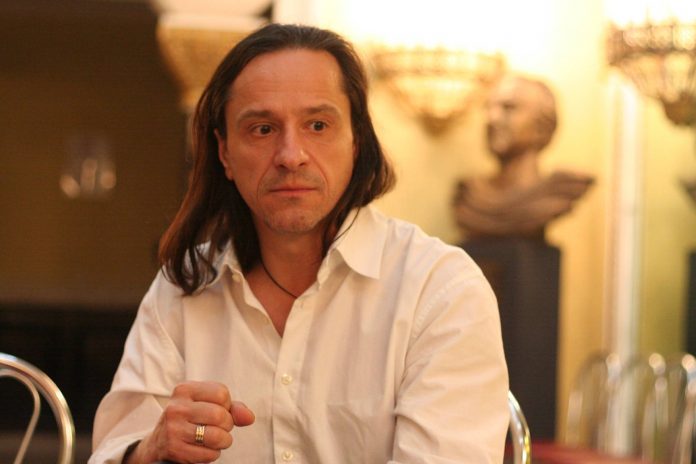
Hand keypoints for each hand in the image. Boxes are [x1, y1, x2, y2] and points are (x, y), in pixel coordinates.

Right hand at [125, 381, 254, 463]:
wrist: (158, 443)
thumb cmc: (189, 420)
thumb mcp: (207, 405)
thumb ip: (232, 408)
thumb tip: (249, 417)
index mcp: (185, 389)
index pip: (222, 393)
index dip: (226, 405)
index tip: (217, 410)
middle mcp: (177, 407)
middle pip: (220, 415)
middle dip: (227, 425)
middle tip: (218, 428)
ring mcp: (173, 428)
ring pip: (217, 436)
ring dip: (223, 441)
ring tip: (215, 440)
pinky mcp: (174, 449)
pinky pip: (209, 454)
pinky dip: (212, 454)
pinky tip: (203, 449)